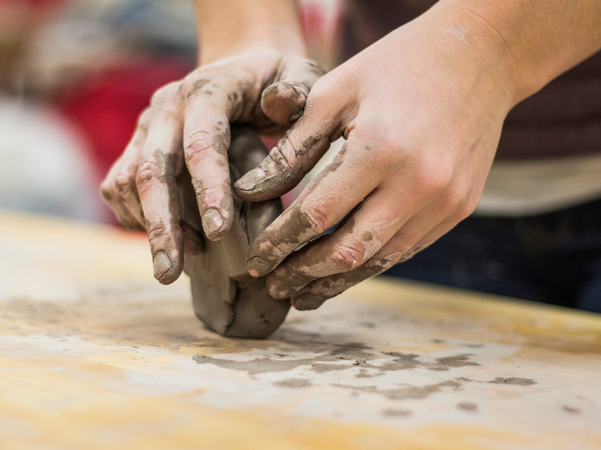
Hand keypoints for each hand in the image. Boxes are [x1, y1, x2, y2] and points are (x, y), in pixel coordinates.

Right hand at [100, 51, 323, 284]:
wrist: (241, 69)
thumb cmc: (277, 79)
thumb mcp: (301, 74)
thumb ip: (298, 90)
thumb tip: (278, 104)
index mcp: (208, 89)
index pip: (202, 142)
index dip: (208, 189)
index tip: (220, 234)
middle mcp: (167, 107)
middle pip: (152, 169)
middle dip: (161, 225)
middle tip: (169, 274)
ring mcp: (147, 127)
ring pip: (127, 181)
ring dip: (149, 226)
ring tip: (177, 263)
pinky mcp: (137, 146)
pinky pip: (119, 186)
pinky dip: (136, 218)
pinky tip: (168, 239)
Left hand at [235, 10, 517, 309]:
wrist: (480, 56)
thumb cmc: (396, 67)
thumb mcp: (335, 92)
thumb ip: (293, 148)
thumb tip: (250, 192)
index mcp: (379, 149)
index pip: (316, 215)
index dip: (279, 243)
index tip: (254, 260)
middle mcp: (418, 184)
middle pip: (348, 250)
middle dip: (304, 274)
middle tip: (274, 286)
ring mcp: (445, 201)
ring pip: (380, 260)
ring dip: (338, 281)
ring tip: (303, 294)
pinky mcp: (460, 207)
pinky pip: (408, 248)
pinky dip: (372, 262)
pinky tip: (346, 270)